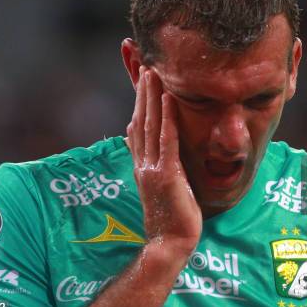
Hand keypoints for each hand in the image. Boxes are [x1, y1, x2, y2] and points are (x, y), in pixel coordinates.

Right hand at [127, 67, 201, 255]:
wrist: (169, 242)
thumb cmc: (170, 215)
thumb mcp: (156, 185)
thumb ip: (148, 161)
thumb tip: (137, 140)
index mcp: (141, 165)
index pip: (137, 126)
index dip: (138, 102)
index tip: (140, 80)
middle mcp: (142, 163)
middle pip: (140, 120)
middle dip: (142, 92)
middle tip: (144, 64)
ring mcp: (152, 169)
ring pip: (150, 126)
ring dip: (151, 97)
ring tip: (152, 72)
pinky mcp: (166, 175)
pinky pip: (166, 141)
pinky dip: (166, 118)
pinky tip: (168, 99)